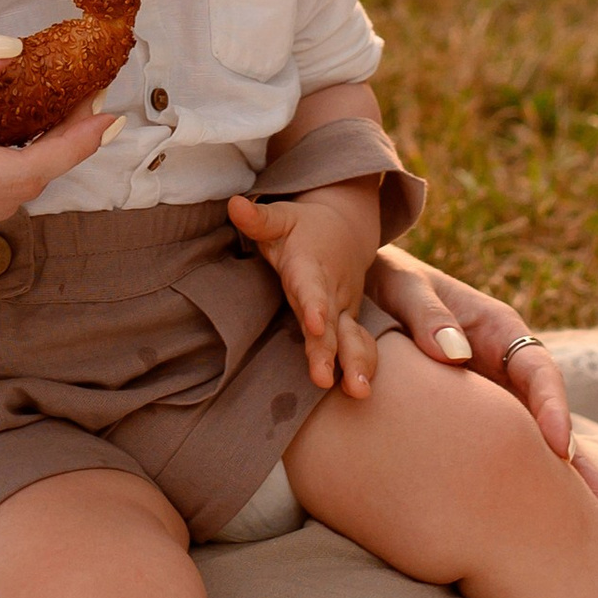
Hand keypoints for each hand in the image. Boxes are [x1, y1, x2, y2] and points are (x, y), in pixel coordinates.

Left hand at [227, 186, 382, 396]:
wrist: (346, 228)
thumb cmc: (303, 228)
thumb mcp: (282, 217)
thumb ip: (259, 218)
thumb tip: (233, 204)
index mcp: (311, 266)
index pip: (311, 288)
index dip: (314, 306)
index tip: (315, 323)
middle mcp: (331, 291)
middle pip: (331, 323)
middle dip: (330, 350)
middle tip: (325, 377)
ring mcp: (343, 309)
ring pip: (353, 338)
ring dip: (357, 363)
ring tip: (358, 392)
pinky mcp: (349, 322)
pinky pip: (360, 345)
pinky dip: (364, 366)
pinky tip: (360, 393)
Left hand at [360, 247, 597, 520]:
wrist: (364, 288)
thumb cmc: (388, 282)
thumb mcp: (405, 287)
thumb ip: (426, 313)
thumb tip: (453, 355)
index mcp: (498, 328)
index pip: (538, 369)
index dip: (553, 407)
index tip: (559, 447)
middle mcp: (504, 366)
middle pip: (551, 419)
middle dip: (580, 465)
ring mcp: (492, 398)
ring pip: (533, 445)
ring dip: (562, 487)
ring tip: (596, 531)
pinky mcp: (472, 421)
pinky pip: (502, 453)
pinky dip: (521, 487)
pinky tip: (530, 530)